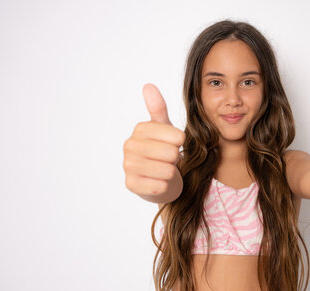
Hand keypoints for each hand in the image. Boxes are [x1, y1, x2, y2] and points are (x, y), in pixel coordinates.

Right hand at [123, 83, 184, 197]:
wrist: (161, 178)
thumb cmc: (164, 151)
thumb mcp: (165, 129)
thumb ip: (158, 109)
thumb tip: (148, 86)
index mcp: (140, 130)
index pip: (175, 136)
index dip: (181, 143)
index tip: (176, 144)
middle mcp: (129, 146)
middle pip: (171, 153)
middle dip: (175, 158)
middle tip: (170, 159)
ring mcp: (128, 166)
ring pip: (167, 170)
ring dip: (172, 172)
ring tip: (165, 169)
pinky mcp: (131, 185)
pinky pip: (159, 186)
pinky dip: (165, 185)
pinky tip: (160, 182)